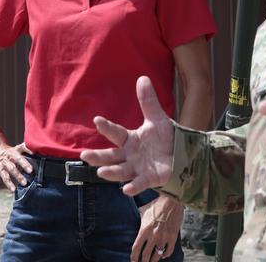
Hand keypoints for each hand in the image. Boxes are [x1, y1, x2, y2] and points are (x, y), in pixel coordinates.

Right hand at [0, 140, 33, 191]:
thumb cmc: (9, 152)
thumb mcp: (17, 148)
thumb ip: (26, 150)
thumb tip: (36, 153)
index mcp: (16, 150)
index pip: (22, 148)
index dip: (27, 150)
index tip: (33, 153)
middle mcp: (10, 156)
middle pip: (18, 159)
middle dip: (24, 164)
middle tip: (31, 171)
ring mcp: (5, 163)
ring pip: (12, 169)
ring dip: (18, 176)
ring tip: (24, 183)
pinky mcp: (0, 170)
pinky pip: (5, 178)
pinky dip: (9, 184)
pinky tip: (13, 190)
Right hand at [80, 76, 174, 195]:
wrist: (181, 155)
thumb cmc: (164, 138)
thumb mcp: (157, 119)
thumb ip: (148, 102)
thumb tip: (142, 77)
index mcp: (130, 140)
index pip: (116, 133)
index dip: (107, 127)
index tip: (97, 120)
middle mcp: (130, 155)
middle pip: (111, 156)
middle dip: (98, 156)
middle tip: (84, 155)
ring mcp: (138, 168)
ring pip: (121, 171)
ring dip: (111, 172)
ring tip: (101, 172)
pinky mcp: (149, 179)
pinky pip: (139, 183)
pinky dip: (133, 186)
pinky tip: (126, 189)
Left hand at [132, 195, 182, 260]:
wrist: (172, 200)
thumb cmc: (157, 204)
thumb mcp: (144, 211)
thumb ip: (139, 219)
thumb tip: (134, 219)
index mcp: (144, 230)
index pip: (136, 248)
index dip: (134, 257)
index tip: (133, 261)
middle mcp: (153, 236)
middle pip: (146, 255)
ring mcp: (163, 237)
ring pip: (157, 255)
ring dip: (154, 260)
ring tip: (152, 261)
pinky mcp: (172, 237)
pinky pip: (168, 251)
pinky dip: (165, 255)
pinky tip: (163, 255)